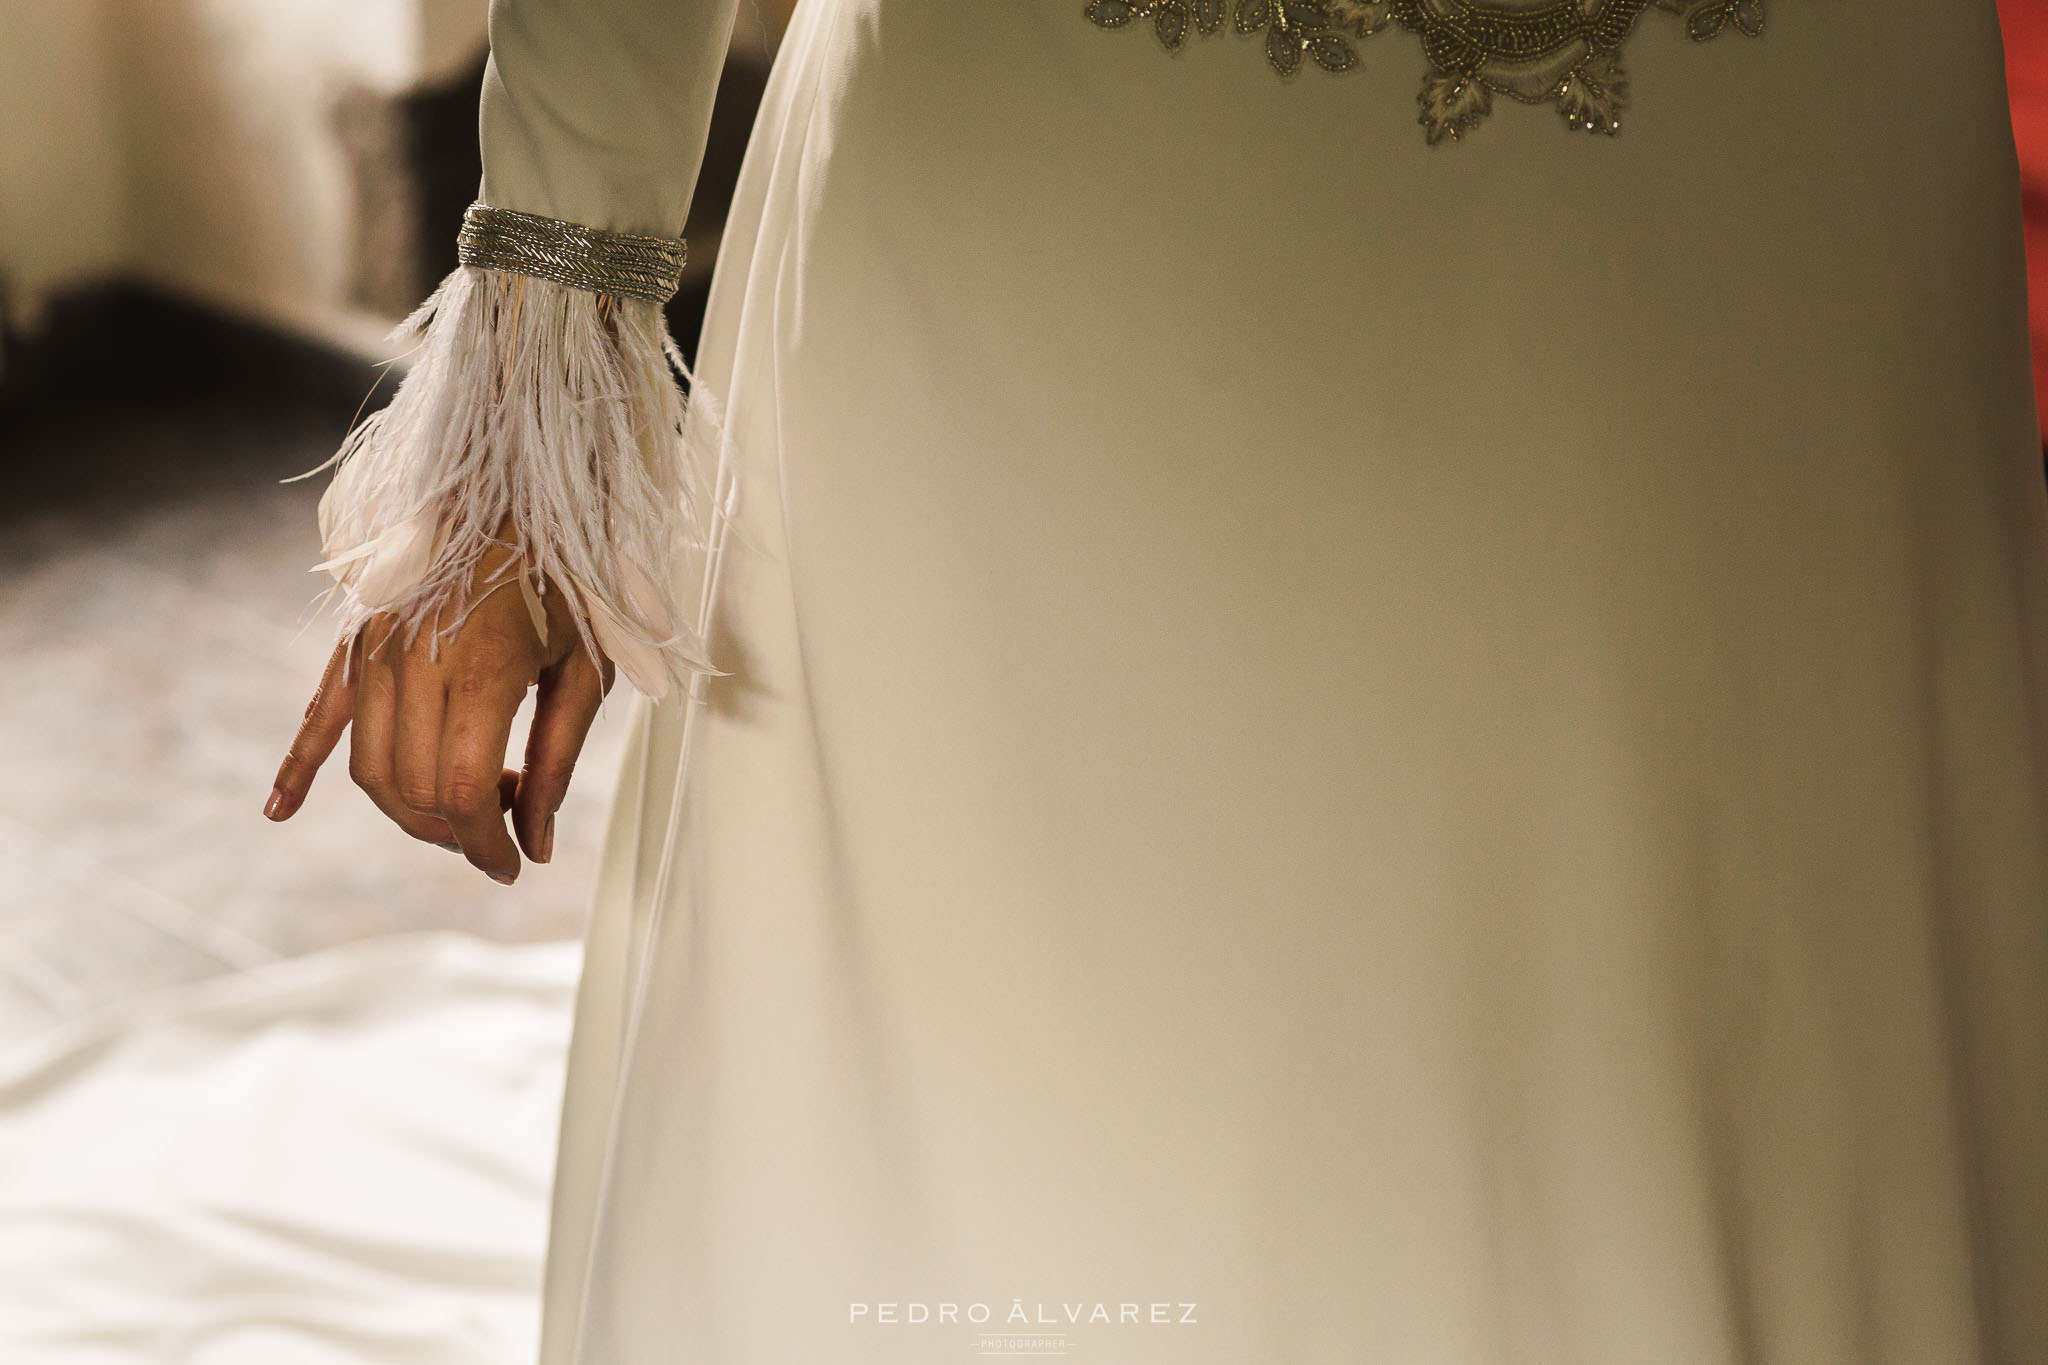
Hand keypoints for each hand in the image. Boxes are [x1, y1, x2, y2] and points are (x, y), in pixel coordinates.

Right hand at [264, 538, 614, 884]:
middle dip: (457, 829)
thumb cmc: (567, 582)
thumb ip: (557, 760)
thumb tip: (538, 845)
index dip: (486, 843)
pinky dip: (297, 767)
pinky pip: (320, 715)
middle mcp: (415, 661)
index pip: (461, 791)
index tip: (514, 865)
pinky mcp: (357, 640)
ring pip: (369, 766)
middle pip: (411, 787)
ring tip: (462, 810)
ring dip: (409, 810)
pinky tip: (278, 812)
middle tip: (505, 827)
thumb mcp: (587, 671)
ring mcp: (377, 649)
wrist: (518, 491)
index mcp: (480, 670)